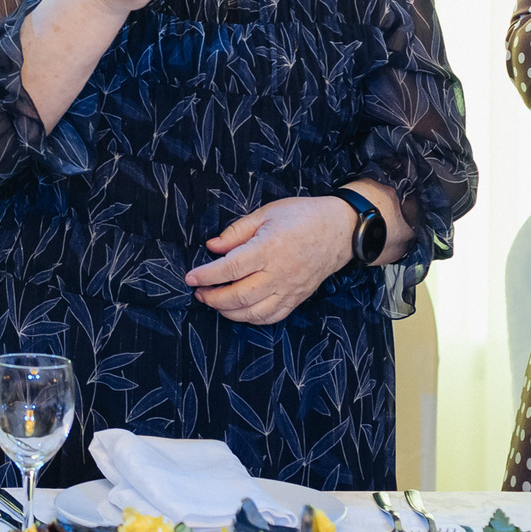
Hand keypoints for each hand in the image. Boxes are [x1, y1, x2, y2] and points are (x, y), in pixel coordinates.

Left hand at [187, 193, 388, 325]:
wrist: (340, 230)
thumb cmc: (303, 216)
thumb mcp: (267, 213)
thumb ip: (237, 231)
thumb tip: (212, 247)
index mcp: (269, 248)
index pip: (230, 268)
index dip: (206, 276)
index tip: (190, 278)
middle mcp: (279, 273)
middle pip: (239, 296)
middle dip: (213, 298)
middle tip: (199, 293)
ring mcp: (290, 289)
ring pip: (253, 312)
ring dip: (228, 312)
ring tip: (214, 302)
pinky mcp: (297, 298)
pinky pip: (272, 317)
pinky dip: (251, 319)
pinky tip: (239, 311)